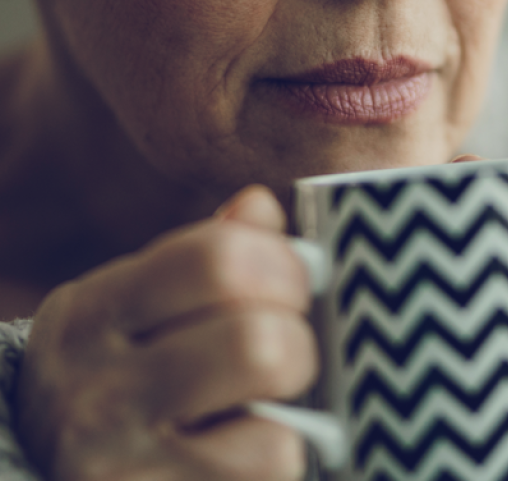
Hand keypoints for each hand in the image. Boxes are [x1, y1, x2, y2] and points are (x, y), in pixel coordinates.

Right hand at [16, 186, 315, 480]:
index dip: (284, 267)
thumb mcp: (145, 317)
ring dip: (292, 395)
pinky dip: (282, 452)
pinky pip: (271, 457)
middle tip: (286, 351)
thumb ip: (206, 259)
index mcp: (94, 310)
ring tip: (267, 402)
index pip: (218, 257)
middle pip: (256, 335)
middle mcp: (92, 380)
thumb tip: (259, 204)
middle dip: (296, 337)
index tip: (295, 286)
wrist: (60, 479)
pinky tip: (247, 453)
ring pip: (265, 390)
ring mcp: (115, 455)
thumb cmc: (130, 386)